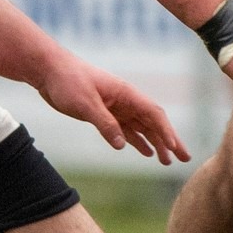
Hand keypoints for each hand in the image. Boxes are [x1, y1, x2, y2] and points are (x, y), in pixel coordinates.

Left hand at [35, 51, 188, 163]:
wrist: (48, 70)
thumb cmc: (68, 81)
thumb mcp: (85, 103)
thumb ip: (105, 123)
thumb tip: (122, 144)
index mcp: (126, 94)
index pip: (153, 114)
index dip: (166, 131)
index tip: (175, 148)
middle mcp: (126, 101)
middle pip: (153, 123)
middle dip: (170, 140)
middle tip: (184, 158)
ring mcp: (116, 108)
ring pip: (142, 128)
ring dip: (155, 144)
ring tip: (167, 162)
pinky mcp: (104, 114)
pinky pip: (126, 130)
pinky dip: (137, 141)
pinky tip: (146, 152)